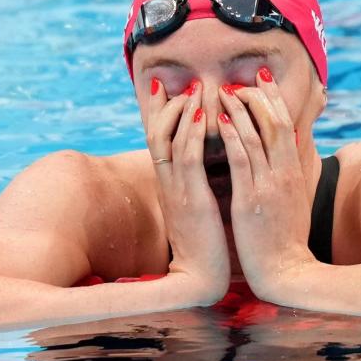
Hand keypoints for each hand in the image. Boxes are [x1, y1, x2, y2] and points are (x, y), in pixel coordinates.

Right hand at [146, 77, 230, 304]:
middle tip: (182, 81)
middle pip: (155, 133)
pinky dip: (193, 132)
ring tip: (196, 87)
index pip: (158, 139)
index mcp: (169, 185)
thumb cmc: (205, 245)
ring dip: (183, 109)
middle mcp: (167, 183)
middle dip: (167, 104)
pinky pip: (187, 158)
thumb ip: (194, 185)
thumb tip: (200, 167)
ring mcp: (176, 191)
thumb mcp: (196, 208)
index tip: (164, 86)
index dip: (158, 111)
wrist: (201, 278)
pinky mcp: (191, 200)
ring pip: (169, 139)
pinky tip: (203, 113)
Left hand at [215, 68, 318, 297]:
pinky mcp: (252, 199)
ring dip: (240, 108)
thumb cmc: (285, 242)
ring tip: (223, 90)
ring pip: (257, 135)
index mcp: (293, 173)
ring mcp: (269, 185)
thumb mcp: (293, 203)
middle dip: (259, 95)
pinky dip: (232, 136)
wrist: (286, 274)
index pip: (286, 125)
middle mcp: (284, 174)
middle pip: (275, 122)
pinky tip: (220, 119)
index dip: (273, 99)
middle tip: (244, 76)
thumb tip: (289, 149)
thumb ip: (289, 175)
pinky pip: (242, 159)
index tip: (261, 79)